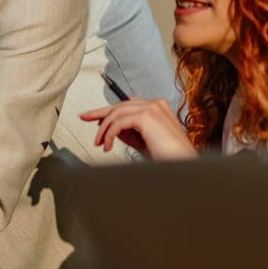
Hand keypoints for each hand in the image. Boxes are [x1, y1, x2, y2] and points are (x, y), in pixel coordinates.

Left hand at [79, 96, 196, 159]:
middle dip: (100, 114)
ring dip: (104, 129)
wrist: (183, 165)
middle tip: (84, 118)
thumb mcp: (142, 141)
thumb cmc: (168, 157)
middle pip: (119, 105)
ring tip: (100, 143)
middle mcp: (155, 104)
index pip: (127, 104)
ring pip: (117, 113)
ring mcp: (152, 108)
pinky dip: (110, 134)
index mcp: (157, 107)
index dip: (108, 110)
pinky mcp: (147, 116)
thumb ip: (128, 132)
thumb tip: (111, 127)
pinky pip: (119, 122)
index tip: (92, 116)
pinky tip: (108, 145)